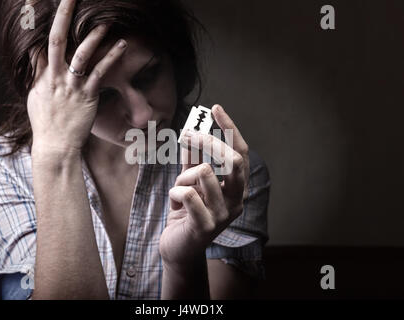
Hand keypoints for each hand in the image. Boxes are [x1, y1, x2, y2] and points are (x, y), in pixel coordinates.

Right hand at [27, 0, 126, 154]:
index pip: (38, 42)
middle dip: (62, 16)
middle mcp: (54, 78)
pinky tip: (122, 45)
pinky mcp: (87, 96)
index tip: (36, 3)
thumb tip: (38, 58)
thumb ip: (38, 75)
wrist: (55, 146)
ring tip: (104, 21)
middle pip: (57, 40)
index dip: (37, 21)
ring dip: (93, 36)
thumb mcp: (36, 98)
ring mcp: (71, 86)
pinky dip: (111, 57)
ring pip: (81, 54)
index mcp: (41, 77)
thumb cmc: (47, 124)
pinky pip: (101, 73)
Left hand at [159, 104, 250, 265]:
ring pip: (204, 172)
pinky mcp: (206, 226)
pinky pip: (187, 192)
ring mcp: (224, 215)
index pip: (241, 152)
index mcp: (237, 188)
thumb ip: (194, 159)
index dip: (230, 129)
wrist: (177, 247)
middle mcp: (237, 201)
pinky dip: (175, 191)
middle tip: (189, 134)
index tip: (216, 108)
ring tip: (179, 187)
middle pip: (232, 159)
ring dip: (184, 175)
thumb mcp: (190, 180)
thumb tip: (193, 130)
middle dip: (208, 141)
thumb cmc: (186, 212)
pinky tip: (174, 203)